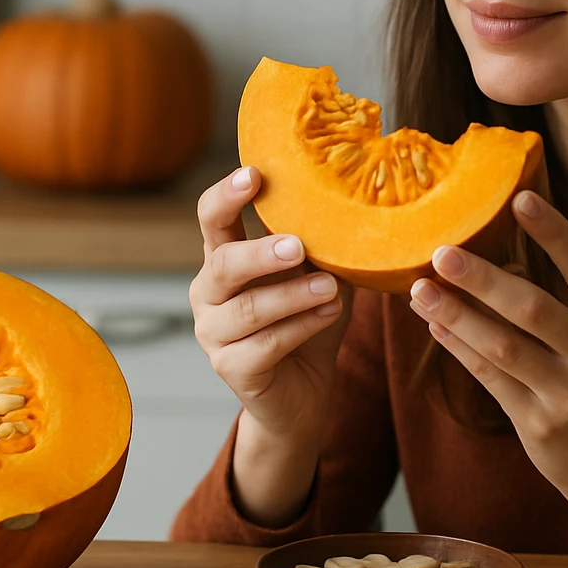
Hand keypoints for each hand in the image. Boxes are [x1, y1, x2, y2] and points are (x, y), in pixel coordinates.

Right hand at [189, 166, 353, 523]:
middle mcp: (209, 293)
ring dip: (292, 295)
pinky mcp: (231, 368)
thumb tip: (358, 203)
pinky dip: (301, 327)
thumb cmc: (309, 322)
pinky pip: (264, 345)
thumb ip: (323, 246)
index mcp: (224, 259)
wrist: (304, 394)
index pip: (211, 218)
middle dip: (261, 253)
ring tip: (330, 287)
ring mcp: (214, 334)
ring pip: (247, 309)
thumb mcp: (319, 276)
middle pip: (223, 265)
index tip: (254, 174)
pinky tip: (329, 314)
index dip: (227, 195)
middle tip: (298, 245)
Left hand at [407, 190, 567, 567]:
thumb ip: (557, 297)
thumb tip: (483, 256)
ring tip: (420, 291)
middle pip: (532, 307)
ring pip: (503, 346)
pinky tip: (434, 326)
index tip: (518, 198)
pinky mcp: (543, 425)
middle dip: (481, 279)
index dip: (552, 232)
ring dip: (457, 315)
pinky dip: (459, 348)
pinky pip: (491, 378)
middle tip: (441, 253)